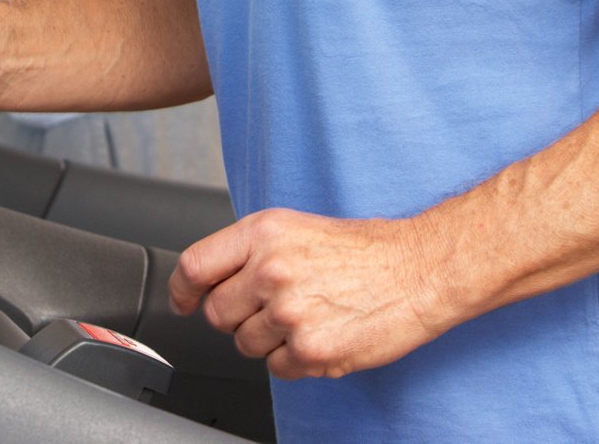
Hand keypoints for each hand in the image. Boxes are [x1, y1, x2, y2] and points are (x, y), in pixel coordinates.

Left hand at [169, 208, 450, 380]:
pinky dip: (293, 360)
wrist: (417, 270)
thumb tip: (210, 280)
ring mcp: (290, 314)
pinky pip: (277, 368)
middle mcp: (271, 271)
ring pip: (246, 345)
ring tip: (305, 316)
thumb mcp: (294, 228)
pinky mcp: (312, 351)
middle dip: (236, 317)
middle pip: (217, 314)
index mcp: (262, 234)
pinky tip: (319, 334)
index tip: (183, 301)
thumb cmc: (362, 250)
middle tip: (268, 308)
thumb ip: (249, 251)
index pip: (195, 266)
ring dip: (268, 339)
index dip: (181, 290)